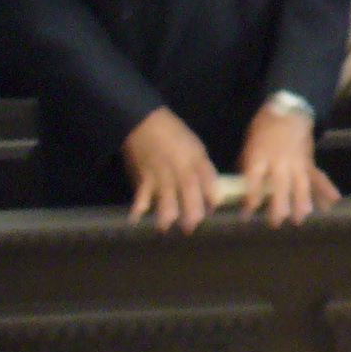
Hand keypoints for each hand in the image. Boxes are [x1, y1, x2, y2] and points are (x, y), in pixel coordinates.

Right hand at [124, 107, 219, 232]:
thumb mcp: (195, 147)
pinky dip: (137, 211)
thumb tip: (209, 189)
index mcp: (197, 162)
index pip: (211, 186)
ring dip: (167, 219)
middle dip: (192, 218)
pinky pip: (140, 200)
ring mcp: (161, 178)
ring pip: (167, 205)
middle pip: (191, 200)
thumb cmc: (173, 134)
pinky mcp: (143, 180)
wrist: (143, 122)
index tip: (212, 209)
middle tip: (190, 228)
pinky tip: (136, 221)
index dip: (214, 200)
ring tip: (165, 228)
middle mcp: (181, 173)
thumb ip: (202, 168)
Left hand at [239, 101, 338, 225]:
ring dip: (301, 203)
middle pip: (280, 187)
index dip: (250, 200)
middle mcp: (279, 162)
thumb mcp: (248, 144)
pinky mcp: (309, 161)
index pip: (254, 182)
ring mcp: (297, 162)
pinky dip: (327, 189)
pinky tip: (333, 201)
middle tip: (275, 223)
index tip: (246, 216)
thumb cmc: (263, 126)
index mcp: (260, 157)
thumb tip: (241, 185)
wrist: (289, 110)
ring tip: (300, 219)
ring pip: (301, 185)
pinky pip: (318, 176)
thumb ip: (247, 164)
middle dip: (279, 207)